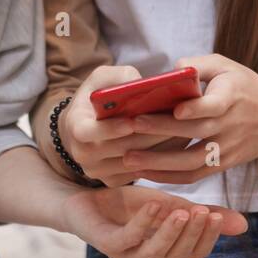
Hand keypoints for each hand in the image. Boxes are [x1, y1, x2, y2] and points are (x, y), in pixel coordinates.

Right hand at [57, 65, 186, 185]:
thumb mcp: (104, 77)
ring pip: (131, 164)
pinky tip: (176, 145)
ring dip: (158, 149)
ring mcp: (96, 170)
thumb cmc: (98, 96)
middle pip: (115, 150)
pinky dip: (158, 160)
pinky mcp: (112, 180)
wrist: (88, 123)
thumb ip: (120, 77)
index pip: (86, 133)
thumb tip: (141, 83)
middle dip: (145, 137)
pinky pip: (137, 174)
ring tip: (182, 132)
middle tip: (173, 126)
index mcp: (74, 126)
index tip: (132, 122)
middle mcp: (81, 153)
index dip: (109, 129)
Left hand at [60, 184, 247, 257]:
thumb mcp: (174, 205)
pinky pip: (127, 239)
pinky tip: (155, 204)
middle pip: (177, 256)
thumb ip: (204, 216)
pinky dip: (143, 223)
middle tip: (205, 212)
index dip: (208, 238)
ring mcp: (126, 255)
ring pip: (154, 254)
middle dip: (193, 234)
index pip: (195, 254)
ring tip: (183, 211)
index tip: (219, 216)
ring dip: (170, 234)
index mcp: (167, 253)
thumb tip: (244, 225)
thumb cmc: (132, 206)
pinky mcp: (106, 244)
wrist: (89, 197)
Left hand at [120, 54, 257, 184]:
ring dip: (159, 162)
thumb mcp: (228, 66)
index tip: (175, 110)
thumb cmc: (245, 87)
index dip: (196, 109)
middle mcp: (229, 126)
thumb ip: (200, 65)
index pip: (214, 106)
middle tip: (131, 127)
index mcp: (232, 97)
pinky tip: (145, 172)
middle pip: (194, 133)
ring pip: (191, 161)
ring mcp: (226, 148)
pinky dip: (169, 177)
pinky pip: (194, 175)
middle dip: (161, 132)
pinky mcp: (222, 164)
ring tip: (129, 158)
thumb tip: (172, 70)